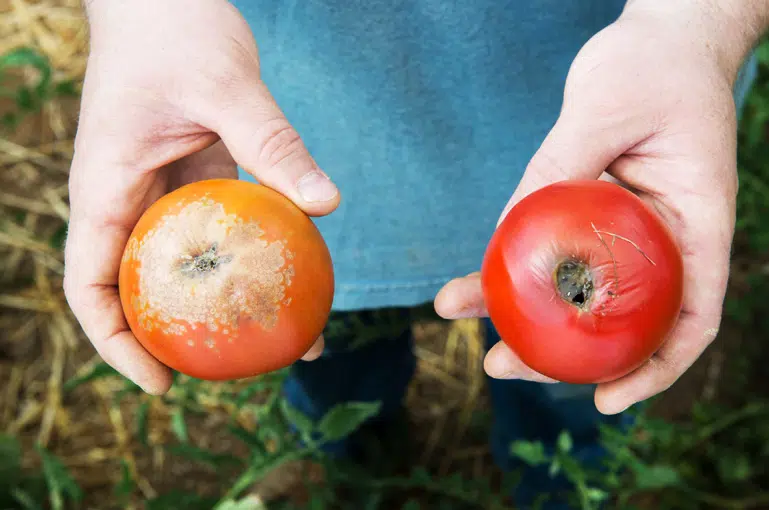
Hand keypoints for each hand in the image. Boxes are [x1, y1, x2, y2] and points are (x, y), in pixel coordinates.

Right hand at [63, 0, 337, 393]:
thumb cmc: (174, 30)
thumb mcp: (226, 85)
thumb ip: (272, 143)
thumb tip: (325, 204)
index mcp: (108, 190)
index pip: (90, 286)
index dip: (115, 344)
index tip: (161, 382)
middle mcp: (129, 200)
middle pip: (138, 291)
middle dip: (175, 339)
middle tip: (235, 370)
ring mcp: (163, 191)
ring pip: (184, 265)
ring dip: (222, 304)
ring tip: (282, 338)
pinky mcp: (197, 178)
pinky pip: (219, 232)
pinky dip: (249, 259)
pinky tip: (295, 275)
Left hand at [435, 1, 766, 413]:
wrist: (661, 37)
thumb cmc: (654, 64)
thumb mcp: (606, 106)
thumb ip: (562, 163)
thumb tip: (507, 227)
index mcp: (695, 223)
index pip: (689, 318)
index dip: (655, 370)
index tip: (606, 401)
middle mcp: (661, 235)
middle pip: (621, 318)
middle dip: (562, 355)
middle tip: (498, 365)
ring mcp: (622, 224)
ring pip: (576, 287)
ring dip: (522, 313)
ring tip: (457, 312)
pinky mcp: (587, 205)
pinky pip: (552, 247)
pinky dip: (514, 266)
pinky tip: (471, 275)